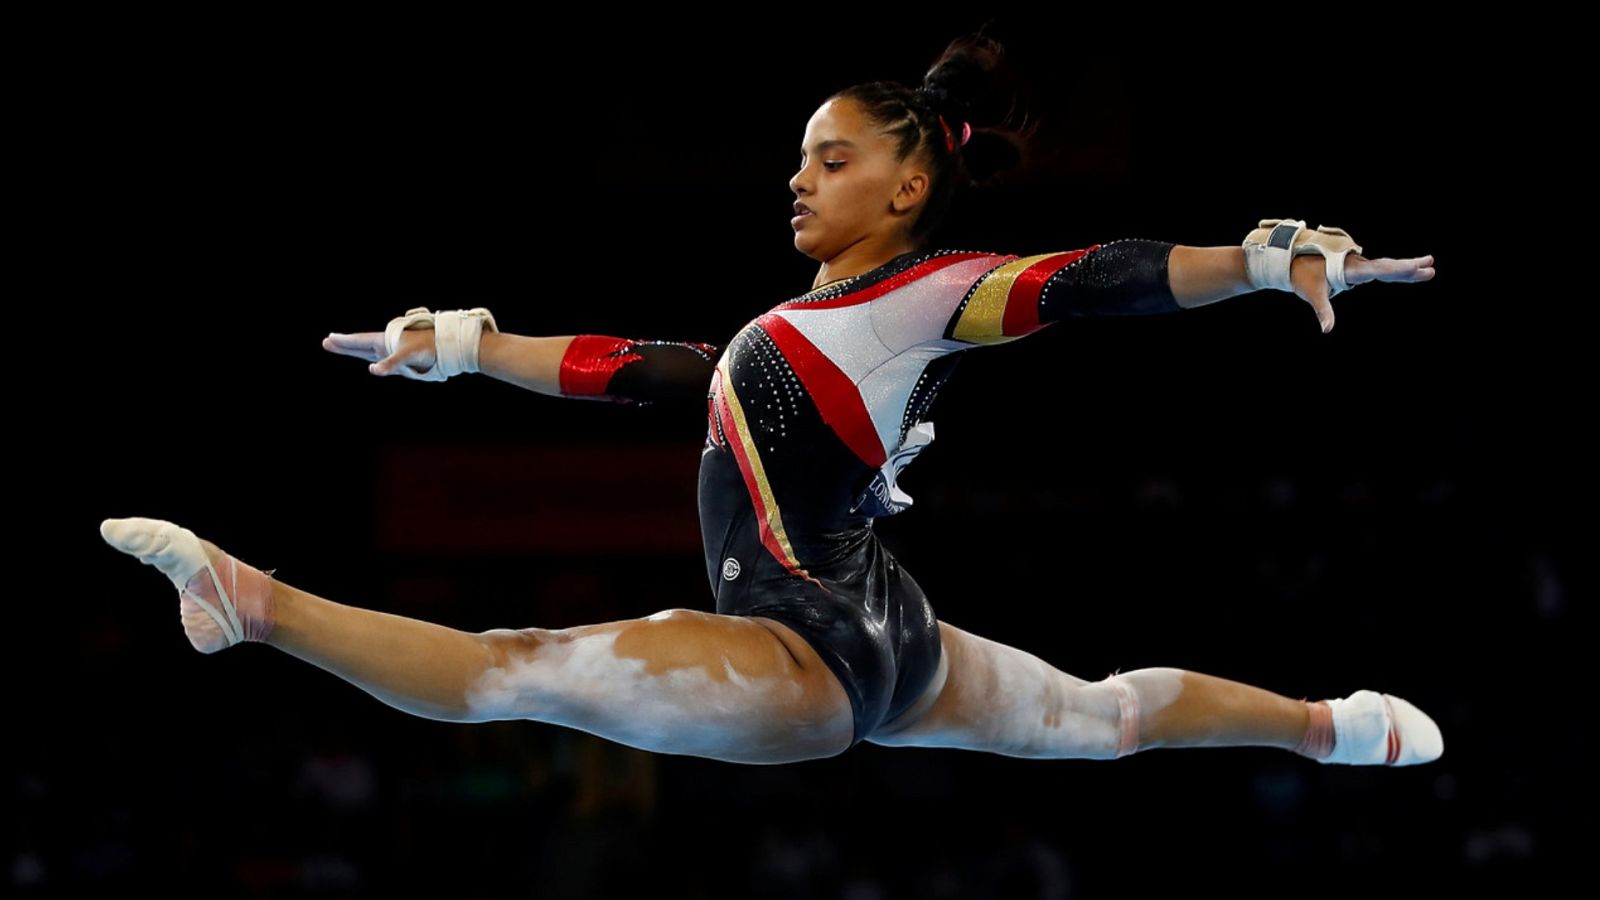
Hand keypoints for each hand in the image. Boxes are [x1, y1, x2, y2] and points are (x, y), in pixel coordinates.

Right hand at [321, 329, 437, 376]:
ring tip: (341, 346)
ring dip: (354, 349)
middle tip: (327, 341)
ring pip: (367, 351)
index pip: (359, 341)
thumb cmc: (426, 348)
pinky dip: (371, 359)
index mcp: (384, 341)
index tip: (329, 338)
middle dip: (343, 344)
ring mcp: (391, 351)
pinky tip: (371, 363)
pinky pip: (380, 359)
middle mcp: (385, 345)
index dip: (344, 341)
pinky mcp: (399, 359)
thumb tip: (373, 370)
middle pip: (359, 345)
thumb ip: (391, 363)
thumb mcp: (408, 356)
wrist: (444, 348)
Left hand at [1292, 252, 1435, 333]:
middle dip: (1409, 267)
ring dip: (1408, 266)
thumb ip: (1323, 311)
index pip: (1377, 270)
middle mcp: (1359, 264)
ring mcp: (1361, 265)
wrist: (1294, 258)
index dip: (1395, 269)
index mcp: (1350, 268)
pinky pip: (1382, 269)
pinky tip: (1410, 271)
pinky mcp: (1360, 268)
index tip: (1412, 268)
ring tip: (1429, 266)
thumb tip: (1327, 330)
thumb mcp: (1313, 294)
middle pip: (1388, 266)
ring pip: (1388, 266)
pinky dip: (1397, 271)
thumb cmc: (1304, 275)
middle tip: (1431, 266)